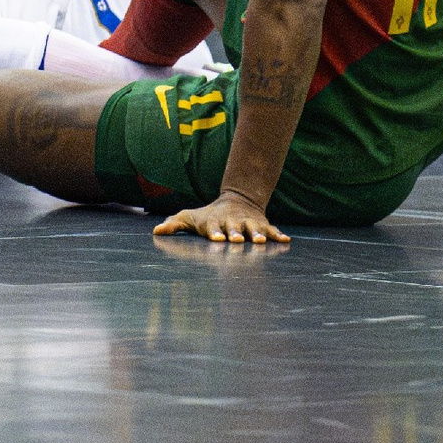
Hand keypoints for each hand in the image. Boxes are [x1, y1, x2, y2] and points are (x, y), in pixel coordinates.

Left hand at [153, 188, 289, 243]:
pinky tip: (285, 241)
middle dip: (235, 234)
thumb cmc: (208, 216)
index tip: (216, 238)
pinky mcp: (262, 225)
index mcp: (214, 222)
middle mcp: (232, 222)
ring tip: (261, 241)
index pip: (213, 227)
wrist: (236, 201)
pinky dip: (278, 235)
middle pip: (234, 228)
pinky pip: (272, 230)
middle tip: (236, 240)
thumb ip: (174, 224)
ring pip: (254, 229)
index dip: (214, 232)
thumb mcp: (190, 217)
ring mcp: (248, 223)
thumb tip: (156, 231)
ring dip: (257, 234)